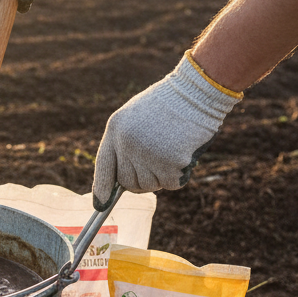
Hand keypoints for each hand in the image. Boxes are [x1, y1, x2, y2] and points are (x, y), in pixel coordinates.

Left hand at [92, 52, 241, 209]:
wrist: (197, 92)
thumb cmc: (169, 104)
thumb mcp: (136, 117)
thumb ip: (125, 144)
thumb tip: (122, 181)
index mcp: (116, 129)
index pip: (104, 166)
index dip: (101, 188)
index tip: (100, 205)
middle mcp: (127, 144)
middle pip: (128, 183)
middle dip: (142, 180)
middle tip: (157, 163)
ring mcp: (147, 154)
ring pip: (149, 185)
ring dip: (162, 176)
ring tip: (171, 150)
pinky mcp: (169, 163)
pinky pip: (171, 184)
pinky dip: (179, 176)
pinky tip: (184, 154)